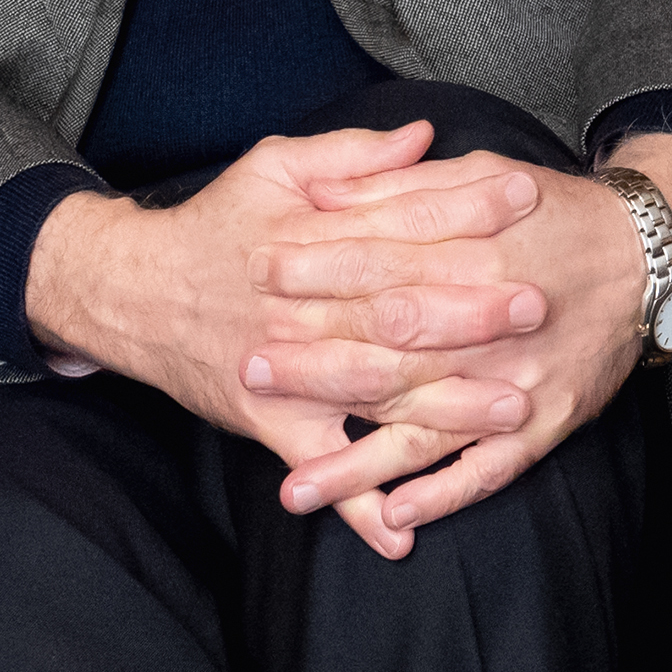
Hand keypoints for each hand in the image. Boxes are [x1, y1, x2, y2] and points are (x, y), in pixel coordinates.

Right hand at [27, 125, 550, 560]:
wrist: (133, 291)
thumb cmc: (216, 224)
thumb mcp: (275, 167)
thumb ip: (354, 155)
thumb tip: (424, 136)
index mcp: (311, 241)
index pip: (401, 222)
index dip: (464, 208)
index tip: (523, 197)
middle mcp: (305, 311)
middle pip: (397, 311)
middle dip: (471, 312)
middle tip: (539, 305)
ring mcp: (289, 373)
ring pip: (376, 392)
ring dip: (446, 406)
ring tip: (514, 408)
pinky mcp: (271, 423)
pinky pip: (320, 470)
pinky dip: (357, 506)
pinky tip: (402, 535)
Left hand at [264, 137, 671, 544]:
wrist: (647, 255)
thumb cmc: (553, 211)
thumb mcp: (481, 173)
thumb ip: (405, 186)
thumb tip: (329, 194)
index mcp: (475, 254)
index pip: (379, 264)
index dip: (317, 270)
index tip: (257, 274)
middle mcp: (493, 324)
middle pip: (391, 350)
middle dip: (315, 367)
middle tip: (250, 373)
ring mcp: (519, 382)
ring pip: (428, 429)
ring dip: (361, 466)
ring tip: (298, 491)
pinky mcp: (548, 422)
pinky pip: (490, 468)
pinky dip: (443, 494)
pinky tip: (393, 517)